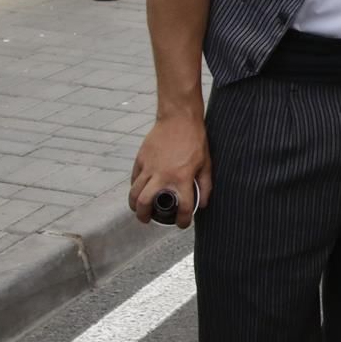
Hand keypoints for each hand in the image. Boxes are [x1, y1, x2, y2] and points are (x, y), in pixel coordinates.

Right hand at [129, 109, 210, 228]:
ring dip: (135, 204)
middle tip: (147, 220)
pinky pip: (134, 178)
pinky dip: (135, 187)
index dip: (183, 220)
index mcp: (181, 178)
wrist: (179, 118)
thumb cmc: (195, 139)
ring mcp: (149, 167)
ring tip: (139, 209)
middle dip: (144, 216)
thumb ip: (205, 186)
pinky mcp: (141, 158)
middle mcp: (162, 175)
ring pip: (135, 192)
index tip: (182, 223)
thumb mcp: (206, 163)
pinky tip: (139, 190)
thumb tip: (203, 204)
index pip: (182, 207)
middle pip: (145, 203)